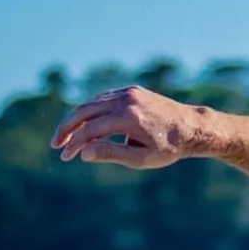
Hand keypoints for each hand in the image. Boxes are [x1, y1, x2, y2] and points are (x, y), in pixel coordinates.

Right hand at [51, 85, 205, 167]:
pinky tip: (86, 125)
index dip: (74, 144)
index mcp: (127, 118)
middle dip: (67, 128)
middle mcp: (125, 100)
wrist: (191, 127)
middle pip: (85, 111)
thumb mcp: (141, 159)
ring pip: (92, 103)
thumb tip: (83, 153)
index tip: (65, 157)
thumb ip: (111, 154)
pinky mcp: (131, 91)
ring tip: (68, 137)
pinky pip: (104, 99)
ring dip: (77, 119)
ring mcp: (127, 92)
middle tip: (56, 144)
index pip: (90, 130)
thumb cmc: (169, 148)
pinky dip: (92, 111)